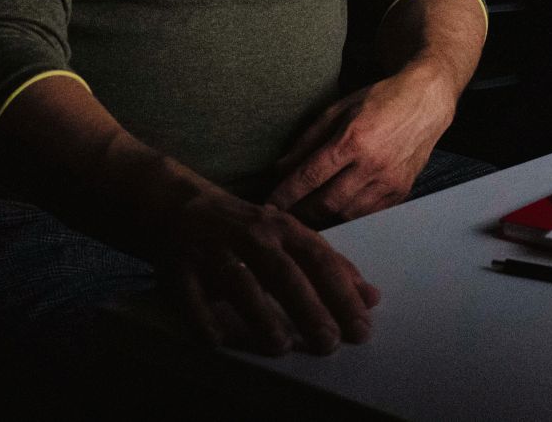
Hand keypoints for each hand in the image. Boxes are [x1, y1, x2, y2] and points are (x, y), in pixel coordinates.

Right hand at [158, 184, 379, 356]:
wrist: (181, 205)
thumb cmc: (248, 229)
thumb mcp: (292, 238)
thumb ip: (331, 267)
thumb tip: (372, 298)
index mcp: (284, 229)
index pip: (319, 261)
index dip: (341, 294)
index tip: (361, 328)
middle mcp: (250, 237)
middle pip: (283, 272)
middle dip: (308, 307)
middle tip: (329, 342)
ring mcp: (213, 250)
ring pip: (238, 281)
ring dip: (260, 314)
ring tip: (281, 346)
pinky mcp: (179, 267)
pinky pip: (190, 296)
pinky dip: (203, 318)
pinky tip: (218, 340)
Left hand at [267, 63, 456, 226]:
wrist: (426, 102)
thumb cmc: (380, 100)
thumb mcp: (339, 109)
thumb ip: (308, 140)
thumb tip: (280, 169)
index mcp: (353, 139)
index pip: (310, 176)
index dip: (285, 194)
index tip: (268, 205)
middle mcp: (372, 164)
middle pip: (326, 203)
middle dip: (300, 212)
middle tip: (283, 214)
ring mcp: (389, 181)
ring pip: (346, 215)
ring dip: (322, 219)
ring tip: (305, 215)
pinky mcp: (401, 191)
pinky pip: (367, 215)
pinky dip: (347, 216)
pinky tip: (334, 211)